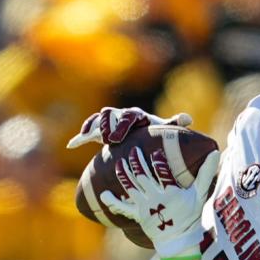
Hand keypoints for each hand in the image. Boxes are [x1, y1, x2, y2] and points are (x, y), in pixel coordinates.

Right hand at [67, 107, 192, 149]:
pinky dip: (80, 137)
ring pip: (98, 120)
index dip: (123, 125)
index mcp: (136, 116)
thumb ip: (172, 126)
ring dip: (93, 127)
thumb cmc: (153, 137)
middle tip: (106, 139)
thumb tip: (188, 119)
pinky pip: (88, 131)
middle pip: (109, 115)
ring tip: (88, 137)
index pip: (129, 116)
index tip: (118, 138)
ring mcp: (109, 123)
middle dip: (106, 125)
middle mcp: (120, 116)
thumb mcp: (162, 133)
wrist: (142, 139)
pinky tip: (71, 144)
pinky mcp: (99, 132)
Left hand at [99, 146, 219, 258]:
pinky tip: (102, 195)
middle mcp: (156, 199)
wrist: (179, 241)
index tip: (154, 151)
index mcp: (171, 193)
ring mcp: (145, 208)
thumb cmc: (190, 216)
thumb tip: (215, 152)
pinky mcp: (137, 216)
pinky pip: (123, 209)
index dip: (158, 162)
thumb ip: (205, 173)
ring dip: (124, 175)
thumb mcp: (199, 195)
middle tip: (132, 150)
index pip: (163, 174)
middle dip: (136, 162)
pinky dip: (113, 202)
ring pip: (131, 188)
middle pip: (142, 178)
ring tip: (119, 162)